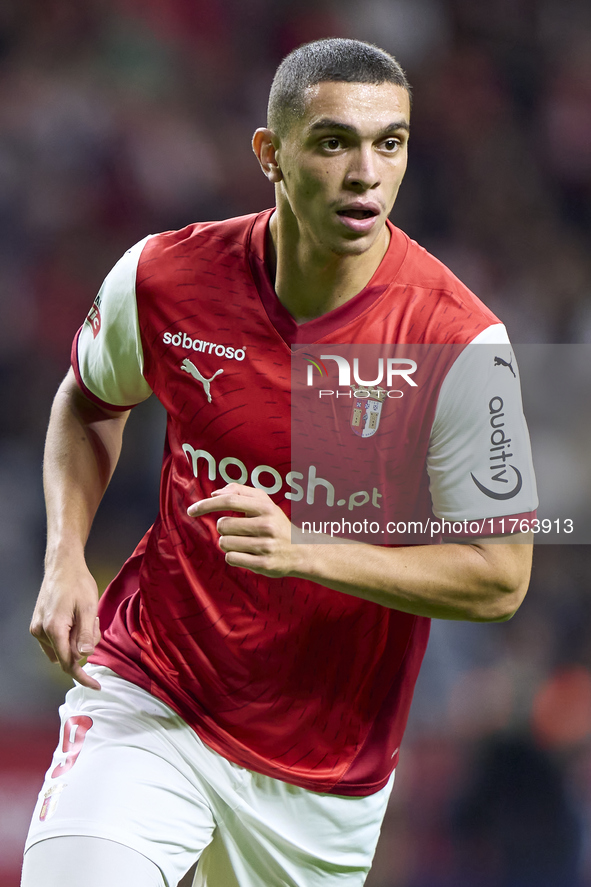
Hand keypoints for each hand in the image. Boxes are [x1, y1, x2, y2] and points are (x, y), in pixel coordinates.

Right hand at [30, 560, 101, 689]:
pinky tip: (76, 618)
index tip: (96, 685)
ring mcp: (37, 628)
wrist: (62, 566)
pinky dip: (69, 635)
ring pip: (62, 649)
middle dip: (84, 646)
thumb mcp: (88, 608)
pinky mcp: (38, 624)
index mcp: (54, 629)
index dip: (83, 676)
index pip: (68, 663)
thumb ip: (86, 633)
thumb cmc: (77, 583)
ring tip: (85, 617)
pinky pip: (56, 641)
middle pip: (68, 655)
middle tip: (94, 622)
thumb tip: (85, 657)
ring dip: (76, 640)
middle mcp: (40, 632)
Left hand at [188, 484, 299, 577]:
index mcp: (265, 507)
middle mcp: (267, 525)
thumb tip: (214, 494)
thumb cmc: (276, 524)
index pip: (229, 500)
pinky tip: (246, 554)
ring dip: (228, 543)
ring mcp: (265, 546)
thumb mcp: (264, 503)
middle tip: (238, 531)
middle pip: (223, 525)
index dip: (207, 504)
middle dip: (224, 529)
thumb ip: (240, 492)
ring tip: (244, 543)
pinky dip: (233, 556)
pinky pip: (231, 558)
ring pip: (225, 543)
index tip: (191, 510)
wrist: (302, 551)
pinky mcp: (263, 564)